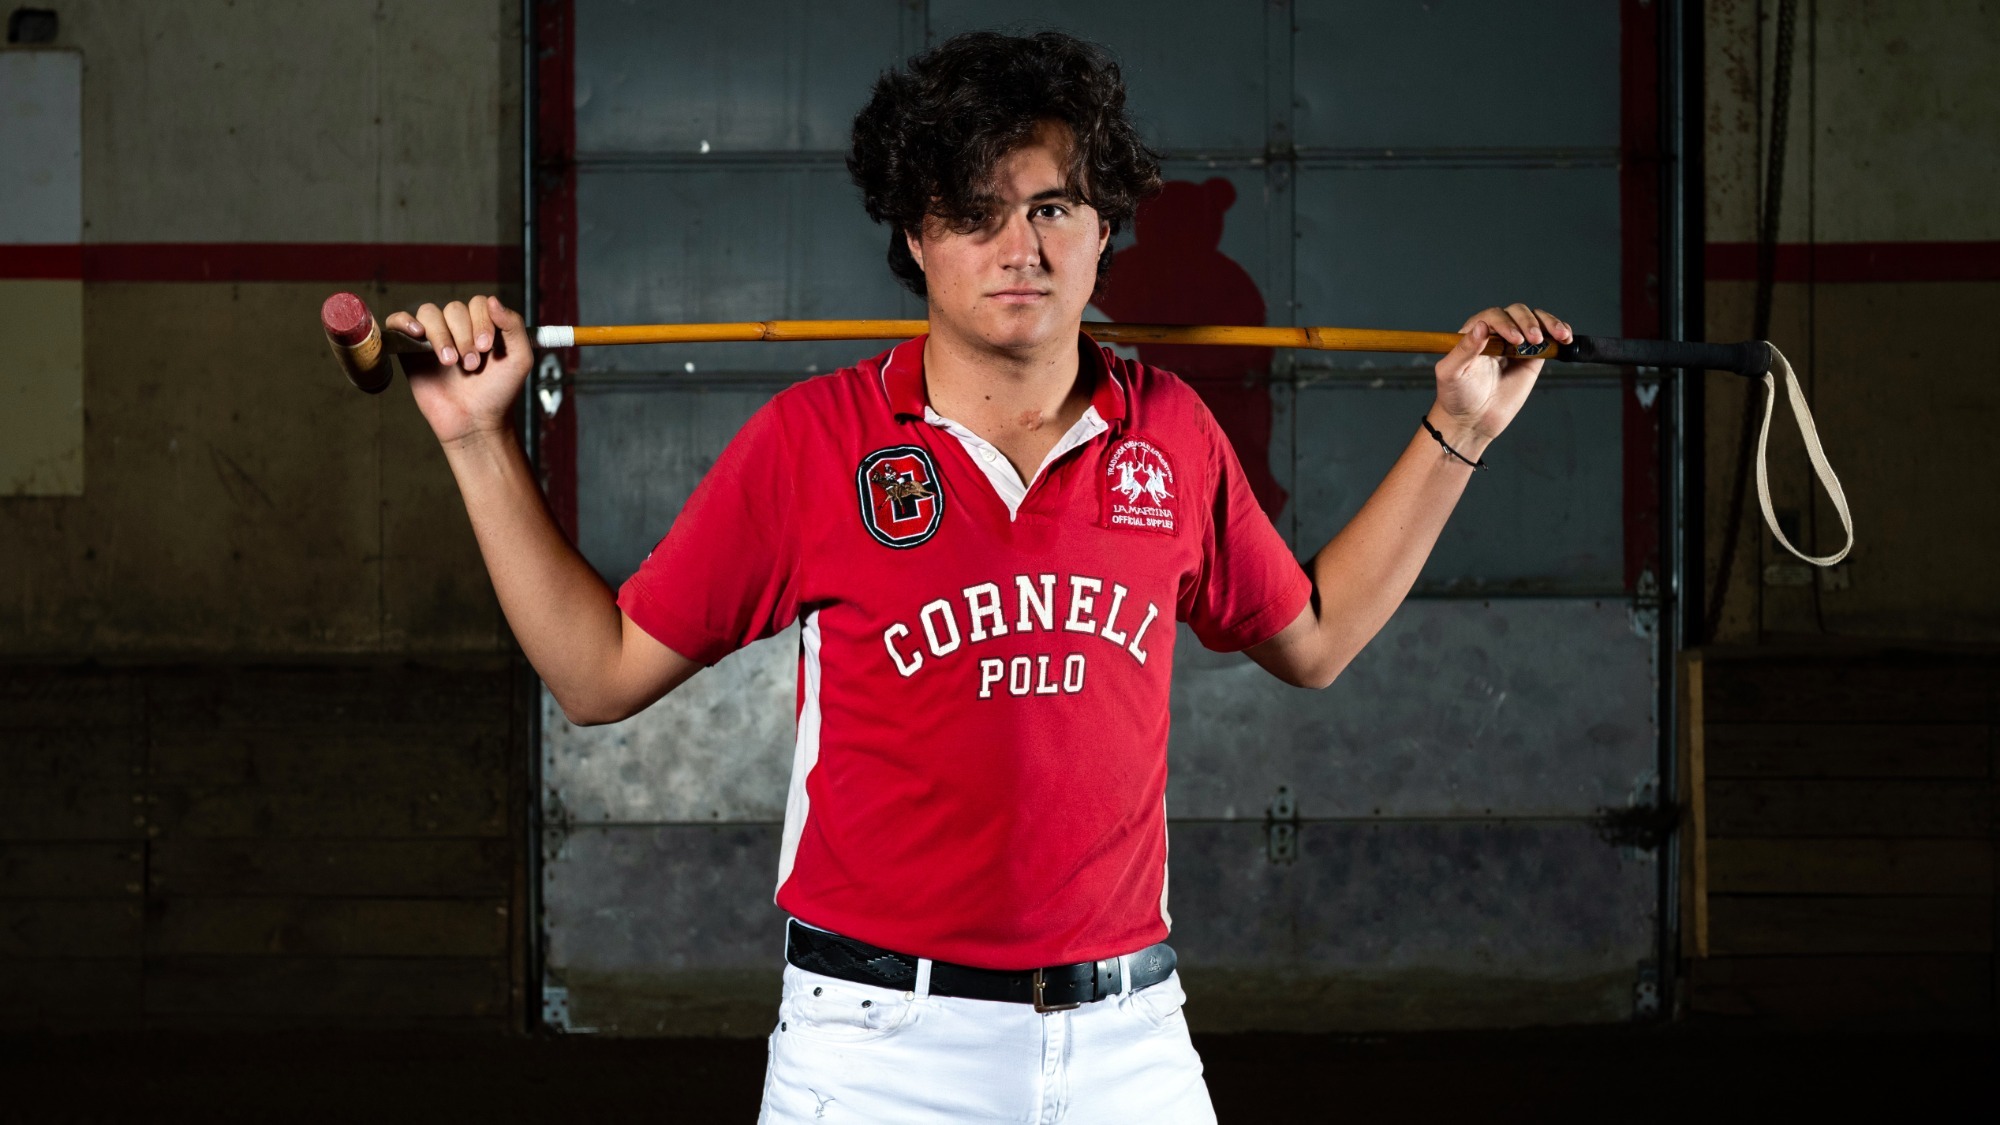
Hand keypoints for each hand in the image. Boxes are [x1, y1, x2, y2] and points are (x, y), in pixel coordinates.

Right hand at [385, 295, 532, 447]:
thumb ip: (514, 326)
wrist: (475, 422)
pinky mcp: (410, 349)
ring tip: (449, 362)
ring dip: (441, 335)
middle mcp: (458, 328)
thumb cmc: (498, 393)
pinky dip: (404, 321)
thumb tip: (492, 300)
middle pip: (453, 309)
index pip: (477, 303)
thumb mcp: (520, 359)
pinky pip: (398, 321)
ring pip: (429, 313)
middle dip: (464, 336)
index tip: (487, 347)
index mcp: (483, 326)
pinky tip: (418, 334)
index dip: (481, 321)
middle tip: (471, 365)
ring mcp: (433, 337)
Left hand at [1430, 303, 1571, 451]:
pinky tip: (1565, 337)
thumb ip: (1464, 350)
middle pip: (1517, 313)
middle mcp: (1495, 333)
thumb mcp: (1452, 373)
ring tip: (1559, 335)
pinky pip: (1547, 338)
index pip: (1494, 316)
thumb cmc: (1456, 396)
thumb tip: (1482, 326)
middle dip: (1529, 323)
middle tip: (1534, 340)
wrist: (1473, 420)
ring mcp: (1515, 343)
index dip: (1506, 323)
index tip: (1515, 340)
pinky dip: (1559, 333)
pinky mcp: (1532, 356)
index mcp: (1474, 332)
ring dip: (1549, 323)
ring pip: (1535, 320)